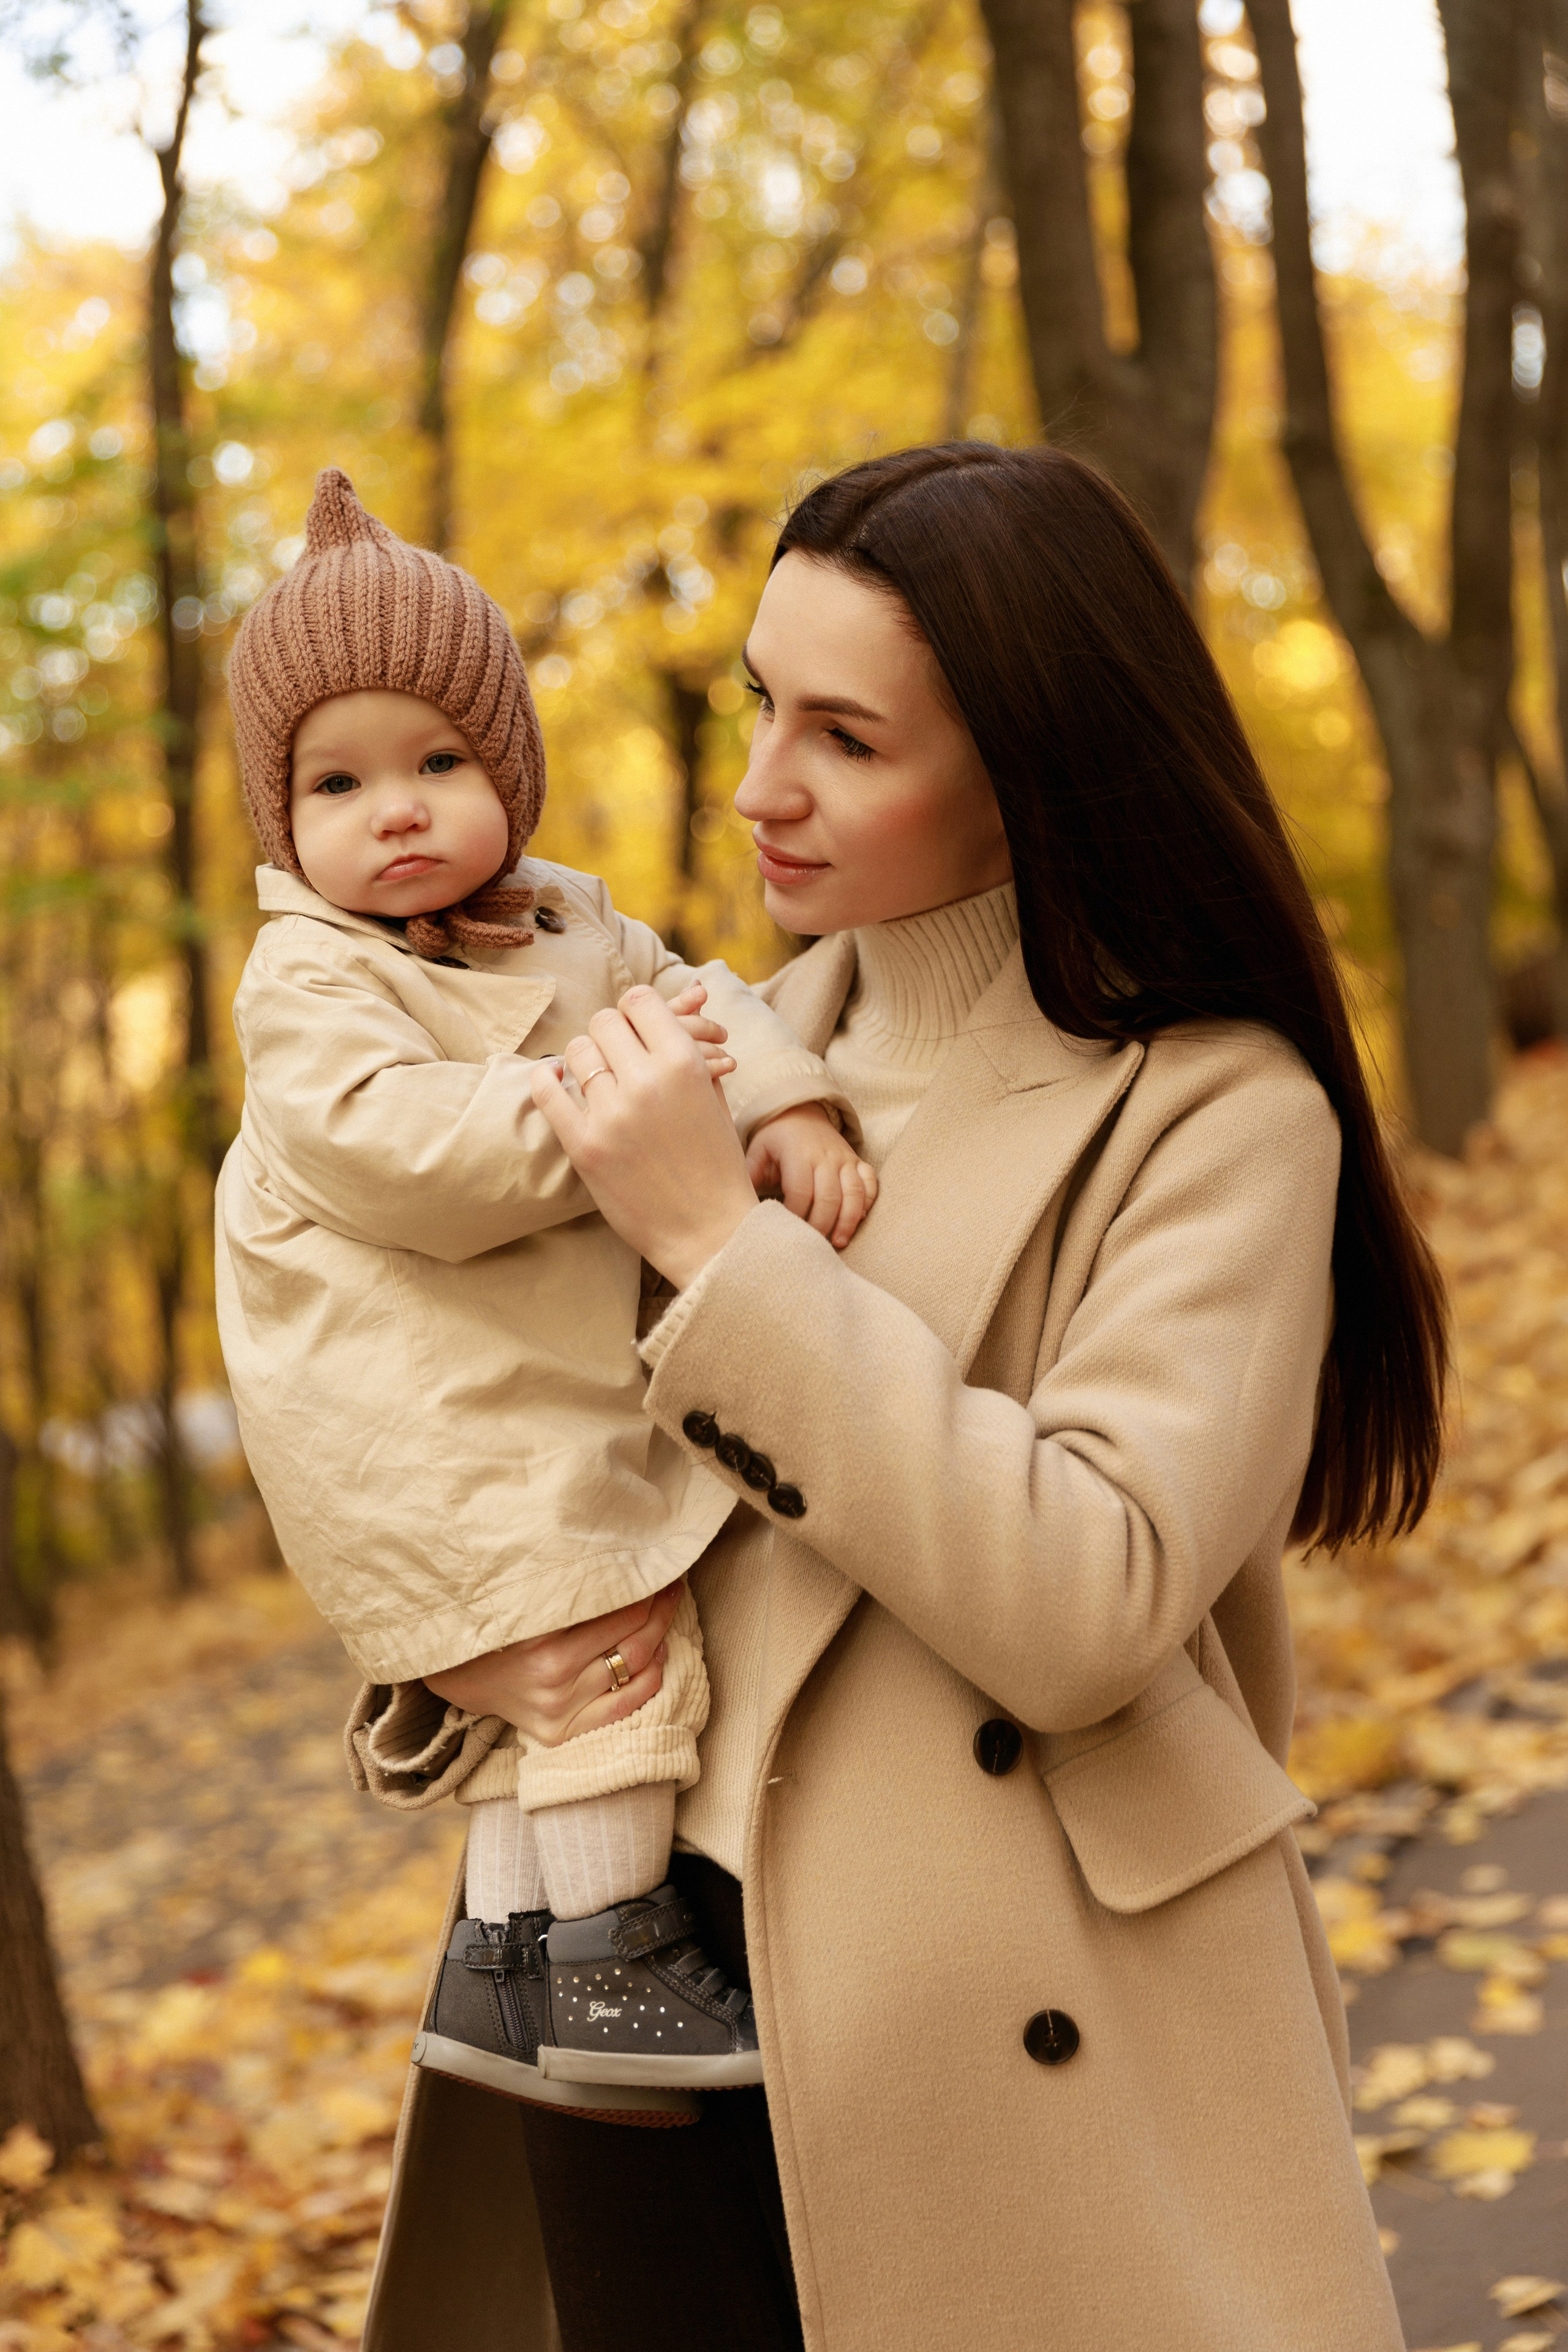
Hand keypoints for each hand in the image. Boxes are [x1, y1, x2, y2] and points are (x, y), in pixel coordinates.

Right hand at [425, 1580, 684, 1744]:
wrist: (460, 1674)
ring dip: (661, 1639)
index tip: (658, 1569)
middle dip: (660, 1608)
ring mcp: (561, 1711)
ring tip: (665, 1615)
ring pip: (636, 1670)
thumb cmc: (498, 1625)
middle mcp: (554, 1680)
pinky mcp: (563, 1734)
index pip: (620, 1610)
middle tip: (671, 1586)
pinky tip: (656, 1656)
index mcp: (544, 1643)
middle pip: (634, 1639)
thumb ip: (570, 1587)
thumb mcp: (527, 1599)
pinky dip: (651, 1680)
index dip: (647, 1587)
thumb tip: (624, 1559)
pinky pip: (626, 1708)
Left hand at [531, 985, 760, 1288]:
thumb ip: (692, 1051)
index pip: (640, 1001)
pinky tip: (555, 1079)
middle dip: (610, 1035)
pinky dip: (547, 1079)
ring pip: (576, 1052)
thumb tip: (678, 1007)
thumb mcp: (714, 1098)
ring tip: (595, 1077)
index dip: (636, 1011)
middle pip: (604, 1022)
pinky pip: (547, 1092)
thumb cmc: (717, 1165)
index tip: (636, 1028)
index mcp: (685, 1064)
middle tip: (617, 1056)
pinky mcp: (585, 1146)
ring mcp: (612, 1115)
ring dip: (584, 1060)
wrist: (711, 1232)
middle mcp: (647, 1082)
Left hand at [747, 1105, 876, 1248]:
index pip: (800, 1191)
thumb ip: (751, 1175)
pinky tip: (858, 1221)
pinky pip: (870, 1183)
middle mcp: (825, 1156)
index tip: (787, 1231)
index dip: (795, 1215)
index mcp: (798, 1153)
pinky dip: (868, 1203)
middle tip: (811, 1244)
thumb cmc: (776, 1139)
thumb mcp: (758, 1150)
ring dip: (848, 1220)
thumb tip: (742, 1206)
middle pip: (829, 1197)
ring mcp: (845, 1159)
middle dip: (821, 1225)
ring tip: (838, 1242)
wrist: (801, 1113)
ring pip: (854, 1193)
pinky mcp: (858, 1161)